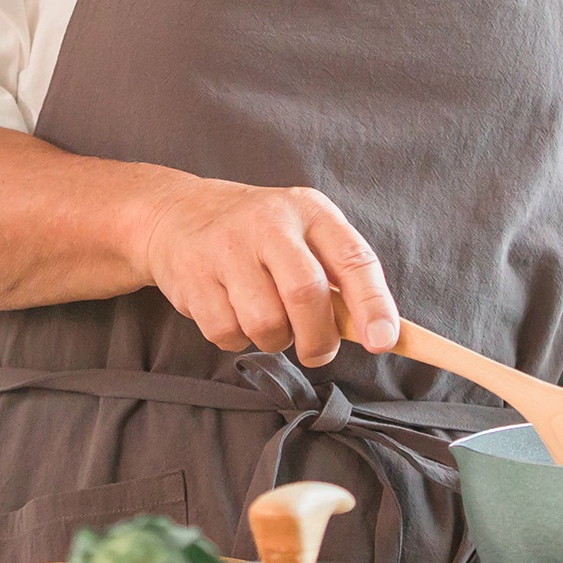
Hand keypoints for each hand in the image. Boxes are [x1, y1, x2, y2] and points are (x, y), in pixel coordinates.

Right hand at [137, 173, 399, 366]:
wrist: (178, 213)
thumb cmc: (260, 234)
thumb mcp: (304, 233)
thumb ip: (340, 277)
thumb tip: (382, 335)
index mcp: (308, 211)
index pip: (352, 259)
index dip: (373, 304)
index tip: (383, 342)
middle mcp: (267, 223)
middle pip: (305, 294)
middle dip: (318, 339)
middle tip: (318, 352)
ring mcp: (225, 248)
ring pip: (266, 324)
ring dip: (274, 340)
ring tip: (267, 319)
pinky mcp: (192, 276)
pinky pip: (227, 334)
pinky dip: (237, 338)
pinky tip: (233, 312)